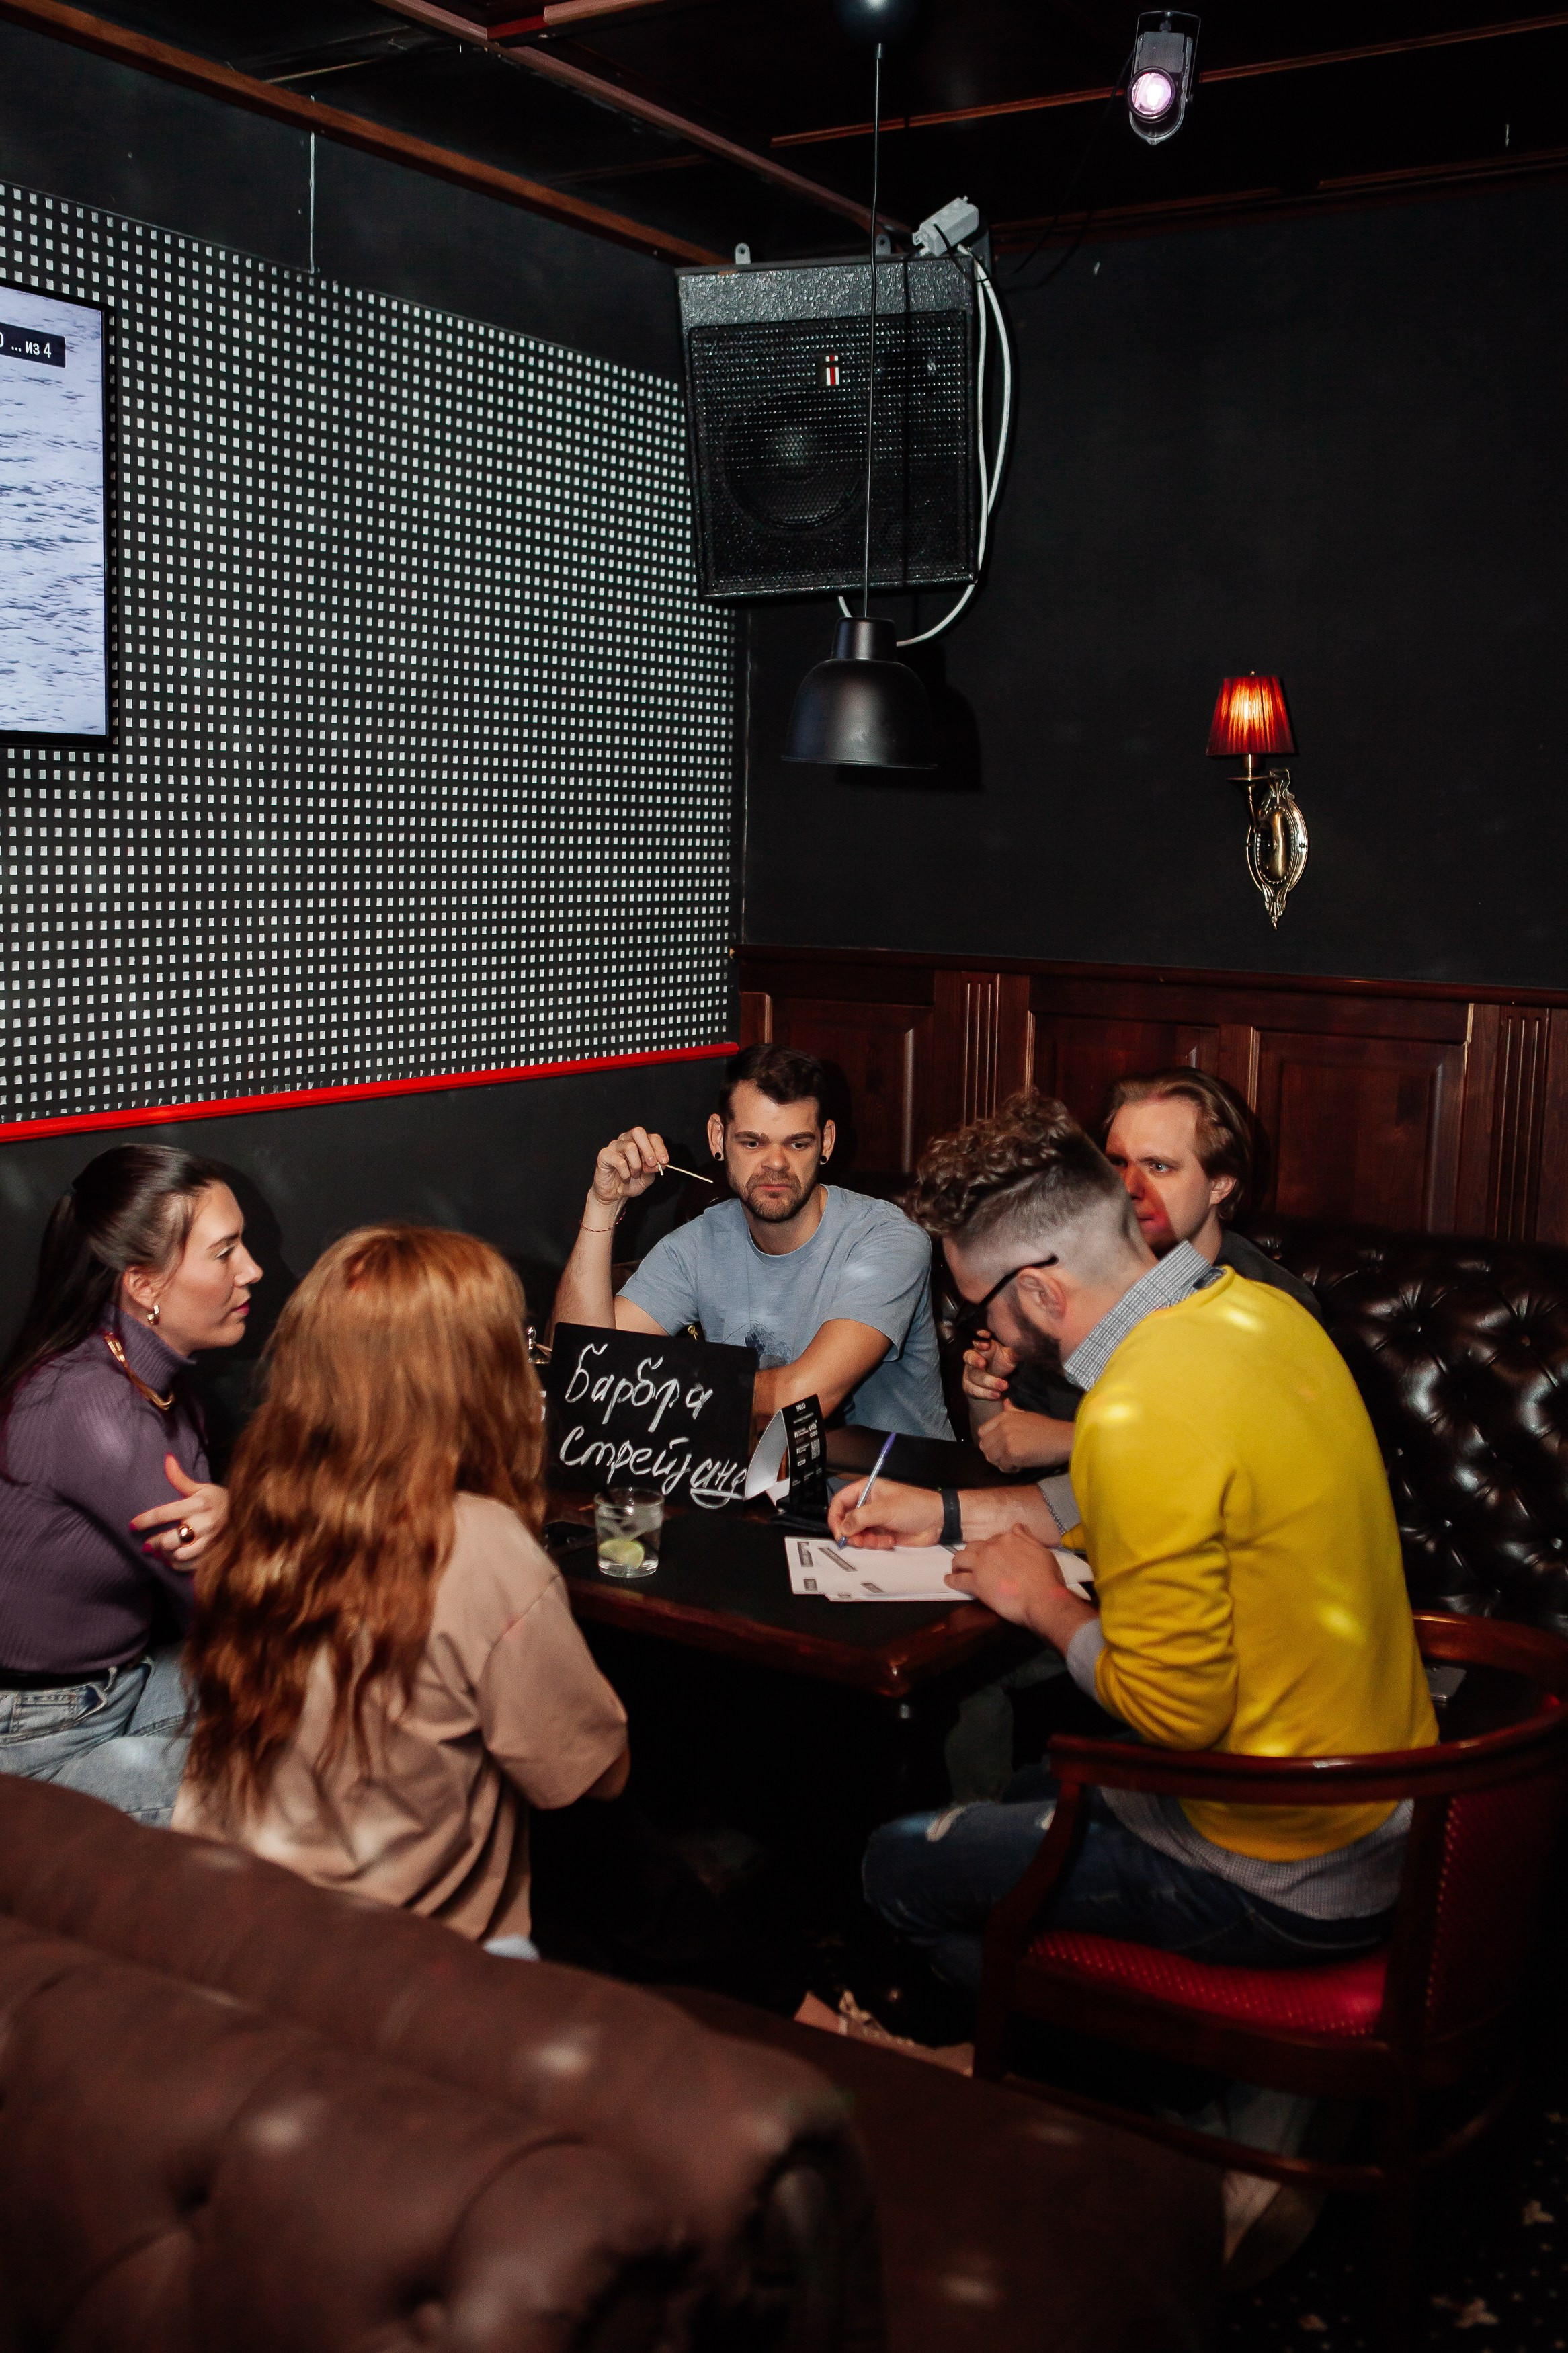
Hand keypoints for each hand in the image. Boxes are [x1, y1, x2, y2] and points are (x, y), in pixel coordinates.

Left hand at [130, 1454, 229, 1568]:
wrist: (247, 1515)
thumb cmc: (218, 1500)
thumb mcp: (201, 1488)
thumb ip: (180, 1478)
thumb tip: (166, 1458)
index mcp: (199, 1504)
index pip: (164, 1513)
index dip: (145, 1521)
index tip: (132, 1525)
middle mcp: (205, 1523)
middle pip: (170, 1539)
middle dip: (154, 1542)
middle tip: (147, 1544)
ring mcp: (210, 1541)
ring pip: (179, 1555)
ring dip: (165, 1555)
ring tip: (160, 1552)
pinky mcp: (213, 1555)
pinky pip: (189, 1565)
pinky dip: (176, 1564)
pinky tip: (171, 1559)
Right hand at [589, 1126, 667, 1212]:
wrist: (615, 1193)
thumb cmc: (631, 1182)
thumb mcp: (647, 1178)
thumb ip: (653, 1169)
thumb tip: (659, 1163)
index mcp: (640, 1143)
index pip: (653, 1138)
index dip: (660, 1148)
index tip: (664, 1162)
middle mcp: (627, 1140)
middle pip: (638, 1132)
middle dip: (648, 1149)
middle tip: (651, 1164)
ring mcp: (614, 1145)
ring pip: (630, 1147)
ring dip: (636, 1165)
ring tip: (635, 1175)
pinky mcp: (604, 1154)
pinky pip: (619, 1161)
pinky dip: (626, 1174)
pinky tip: (625, 1179)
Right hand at [828, 1476, 943, 1551]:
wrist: (938, 1521)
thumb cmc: (917, 1506)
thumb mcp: (885, 1509)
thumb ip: (860, 1518)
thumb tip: (843, 1527)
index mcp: (867, 1490)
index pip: (840, 1501)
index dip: (835, 1517)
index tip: (839, 1531)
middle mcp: (868, 1504)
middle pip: (846, 1521)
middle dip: (851, 1533)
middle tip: (858, 1541)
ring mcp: (875, 1520)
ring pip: (857, 1534)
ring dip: (865, 1540)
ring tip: (878, 1540)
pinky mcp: (883, 1533)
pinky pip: (870, 1542)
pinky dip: (876, 1544)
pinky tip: (889, 1541)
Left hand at [946, 1525, 1094, 1651]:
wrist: (1042, 1599)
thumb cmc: (1047, 1579)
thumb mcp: (1042, 1551)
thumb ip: (1026, 1538)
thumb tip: (1017, 1526)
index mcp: (1008, 1539)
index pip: (993, 1540)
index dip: (990, 1548)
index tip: (990, 1556)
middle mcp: (992, 1548)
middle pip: (974, 1547)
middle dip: (971, 1553)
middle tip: (971, 1561)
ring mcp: (982, 1564)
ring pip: (960, 1558)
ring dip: (957, 1563)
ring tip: (956, 1568)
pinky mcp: (976, 1583)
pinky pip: (958, 1579)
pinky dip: (952, 1580)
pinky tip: (949, 1581)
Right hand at [961, 1329, 1013, 1403]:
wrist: (996, 1386)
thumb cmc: (1003, 1365)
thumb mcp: (1010, 1358)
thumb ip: (1015, 1352)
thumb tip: (1027, 1345)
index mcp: (983, 1347)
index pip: (977, 1339)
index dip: (980, 1338)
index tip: (986, 1339)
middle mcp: (974, 1358)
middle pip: (969, 1356)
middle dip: (975, 1360)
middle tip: (983, 1363)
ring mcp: (970, 1373)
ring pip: (975, 1376)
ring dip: (989, 1382)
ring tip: (1004, 1386)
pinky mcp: (970, 1387)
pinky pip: (975, 1390)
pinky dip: (986, 1394)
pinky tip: (997, 1395)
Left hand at [977, 1405, 1076, 1474]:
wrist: (1064, 1439)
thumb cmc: (1048, 1429)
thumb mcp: (1027, 1415)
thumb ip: (1012, 1411)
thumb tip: (1005, 1402)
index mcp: (1005, 1416)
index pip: (982, 1432)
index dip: (990, 1442)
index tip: (1002, 1447)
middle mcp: (1003, 1426)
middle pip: (984, 1446)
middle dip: (994, 1454)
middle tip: (1009, 1457)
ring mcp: (1007, 1439)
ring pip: (991, 1458)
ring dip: (1001, 1463)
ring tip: (1015, 1461)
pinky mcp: (1013, 1453)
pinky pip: (1003, 1466)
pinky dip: (1011, 1469)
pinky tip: (1021, 1465)